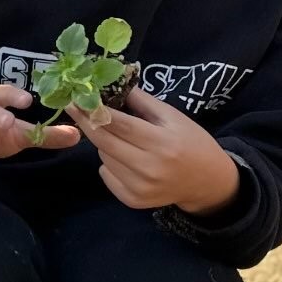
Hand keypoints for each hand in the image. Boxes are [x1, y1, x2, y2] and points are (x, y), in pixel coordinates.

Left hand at [72, 85, 238, 214]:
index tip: (75, 99)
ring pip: (103, 157)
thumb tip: (114, 80)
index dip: (94, 111)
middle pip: (104, 142)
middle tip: (75, 108)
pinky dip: (109, 164)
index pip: (120, 125)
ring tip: (124, 140)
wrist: (207, 182)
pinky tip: (127, 161)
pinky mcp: (133, 200)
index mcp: (162, 142)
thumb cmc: (191, 142)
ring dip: (105, 144)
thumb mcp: (173, 117)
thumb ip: (142, 101)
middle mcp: (149, 168)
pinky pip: (106, 175)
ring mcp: (140, 187)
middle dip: (87, 123)